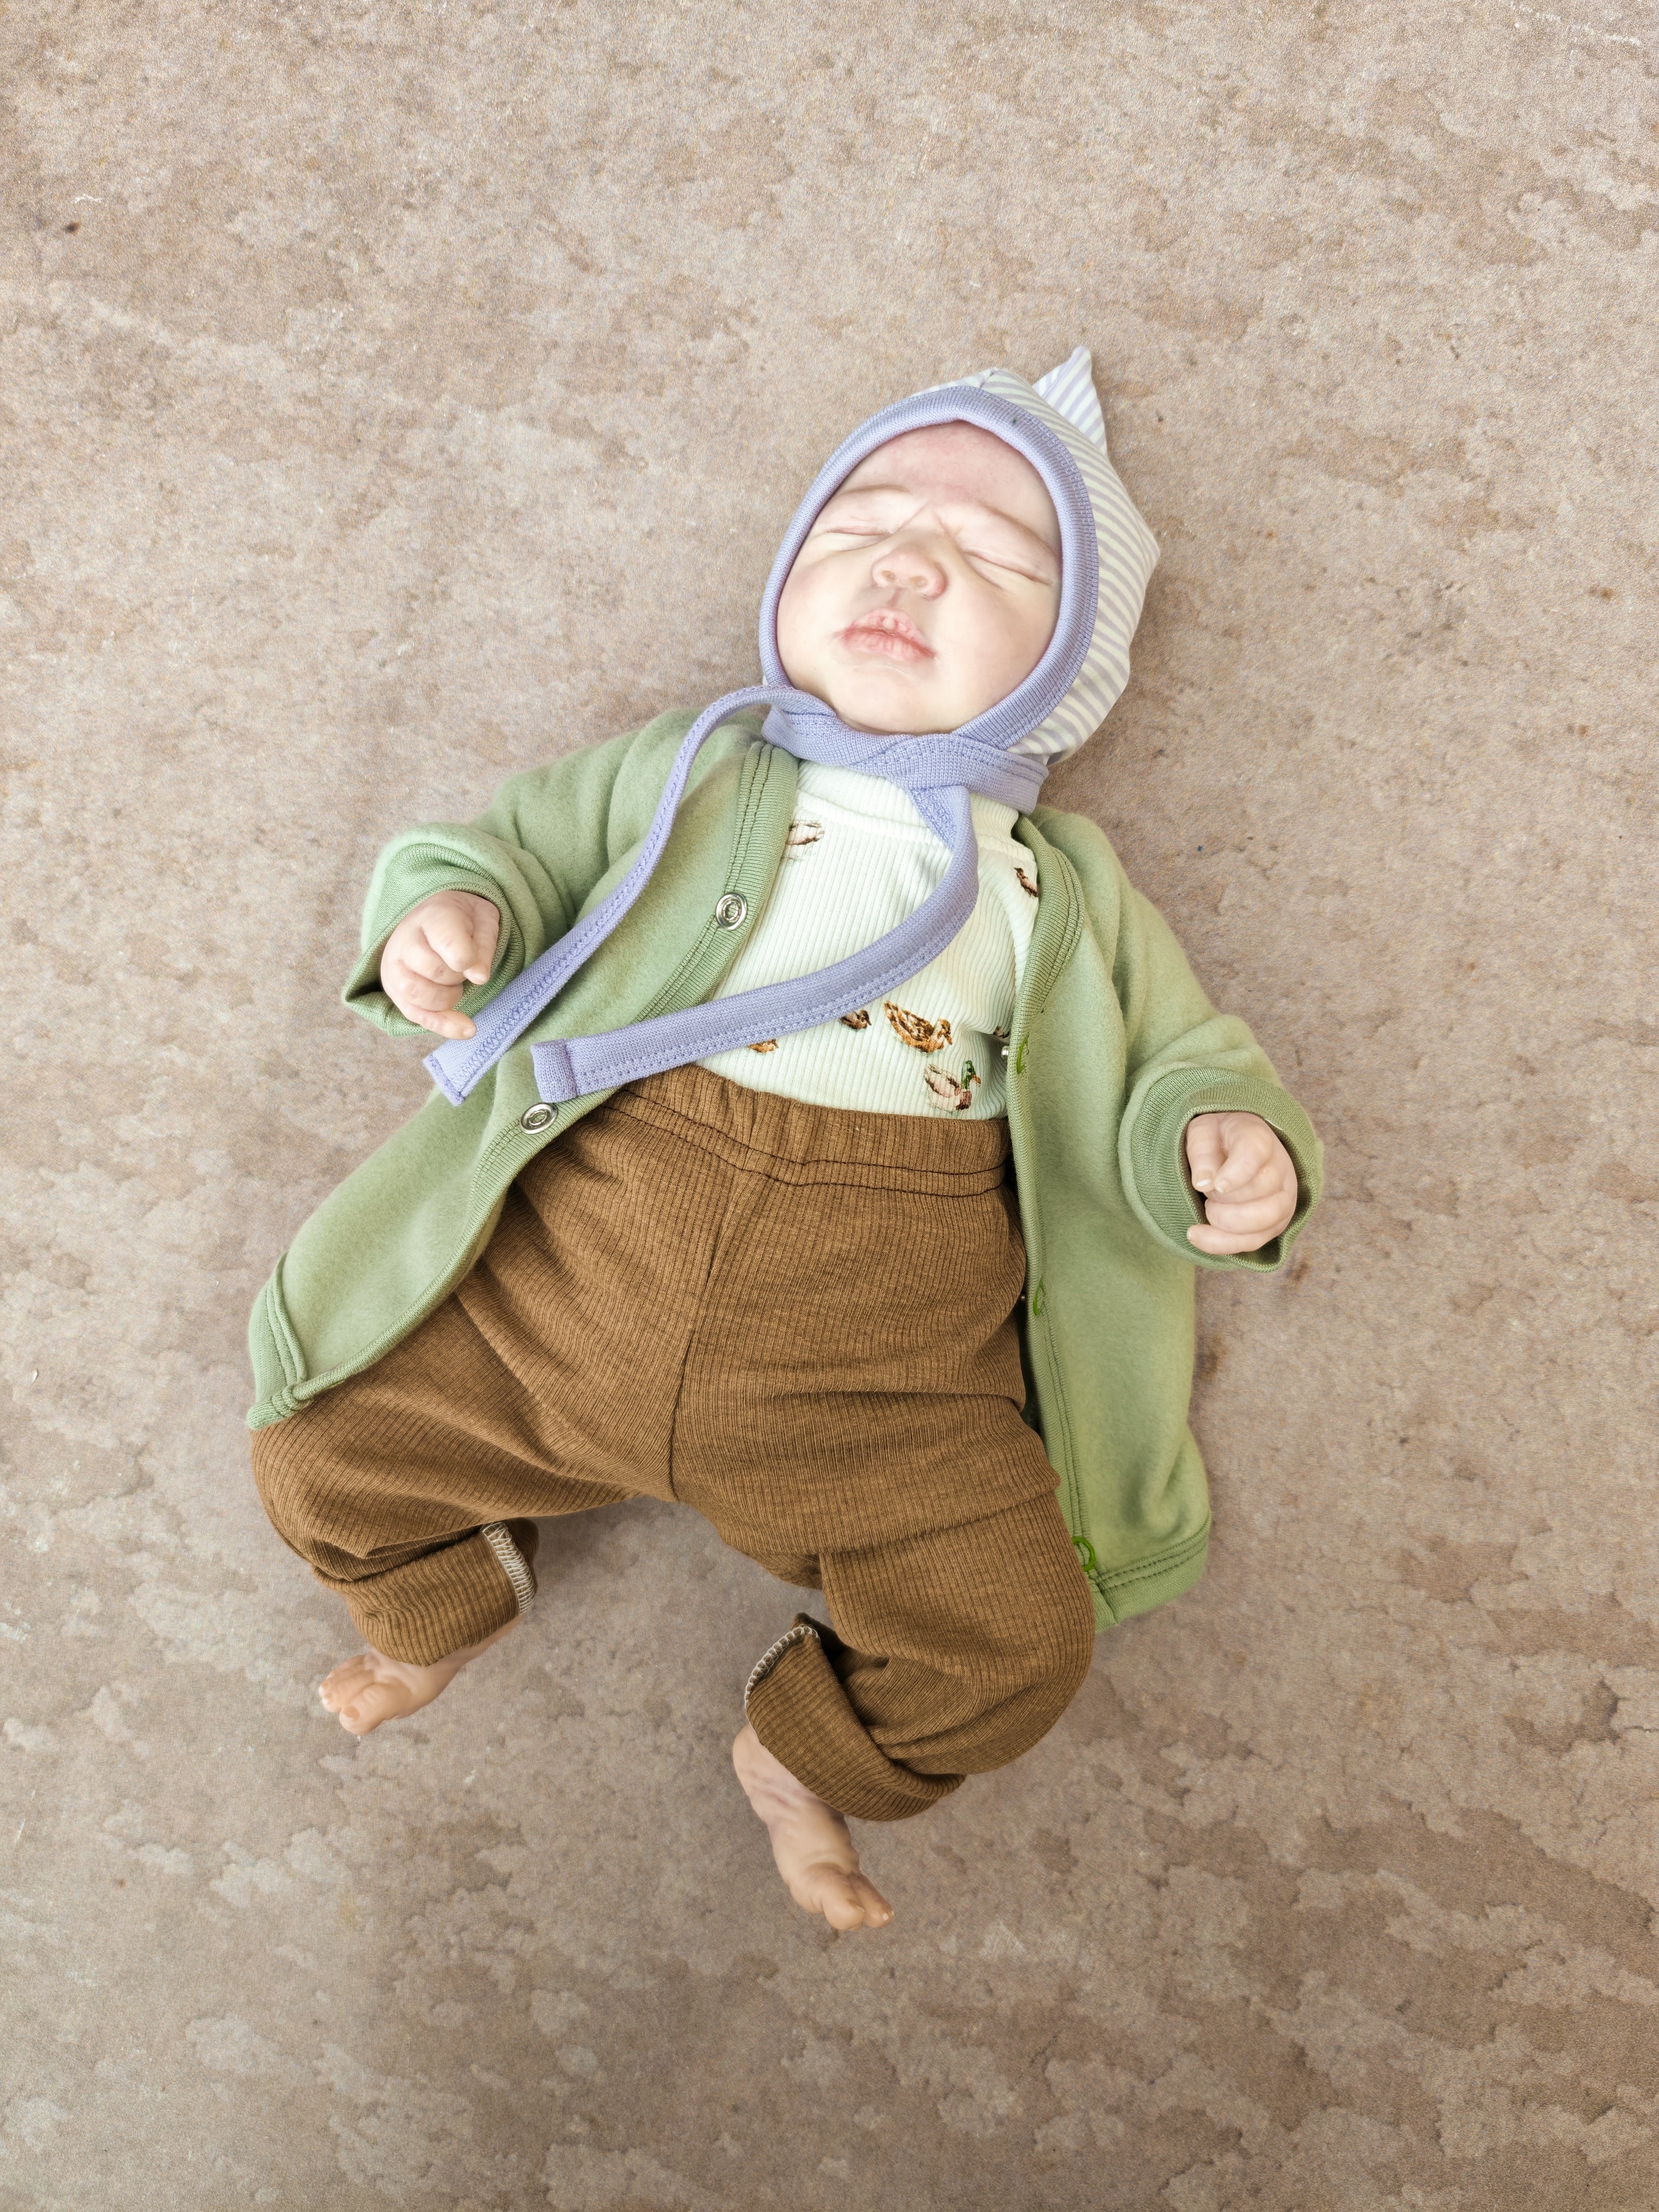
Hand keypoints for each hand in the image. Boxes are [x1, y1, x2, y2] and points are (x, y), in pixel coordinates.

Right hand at [378, 891, 500, 1039]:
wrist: (435, 918)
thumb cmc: (464, 921)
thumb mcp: (484, 920)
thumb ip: (484, 945)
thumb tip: (479, 977)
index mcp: (432, 916)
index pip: (445, 939)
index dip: (465, 956)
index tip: (474, 963)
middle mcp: (406, 940)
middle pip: (430, 968)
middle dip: (457, 977)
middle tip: (463, 967)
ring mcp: (395, 966)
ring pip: (415, 993)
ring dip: (447, 998)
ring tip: (456, 986)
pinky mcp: (395, 991)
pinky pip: (414, 1014)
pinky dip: (442, 1025)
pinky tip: (467, 1029)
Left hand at [1184, 1111, 1297, 1255]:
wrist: (1233, 1148)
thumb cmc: (1216, 1139)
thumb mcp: (1201, 1132)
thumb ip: (1202, 1152)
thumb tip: (1203, 1183)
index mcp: (1259, 1138)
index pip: (1255, 1154)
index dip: (1236, 1173)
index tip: (1216, 1185)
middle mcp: (1279, 1168)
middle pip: (1262, 1189)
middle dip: (1225, 1198)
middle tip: (1207, 1192)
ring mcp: (1282, 1197)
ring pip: (1267, 1219)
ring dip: (1228, 1222)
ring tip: (1207, 1209)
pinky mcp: (1274, 1223)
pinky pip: (1255, 1241)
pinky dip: (1224, 1243)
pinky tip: (1198, 1236)